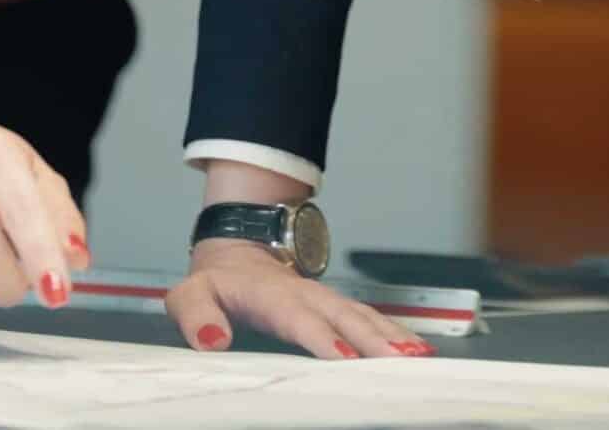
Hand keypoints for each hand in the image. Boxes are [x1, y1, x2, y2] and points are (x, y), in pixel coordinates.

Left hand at [165, 237, 432, 359]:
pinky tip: (416, 348)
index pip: (299, 319)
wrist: (239, 248)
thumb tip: (213, 340)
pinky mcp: (337, 307)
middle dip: (373, 339)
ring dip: (391, 336)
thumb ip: (196, 316)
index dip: (321, 336)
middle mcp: (306, 296)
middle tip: (398, 360)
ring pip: (364, 318)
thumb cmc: (217, 280)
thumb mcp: (191, 294)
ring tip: (417, 355)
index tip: (344, 355)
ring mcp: (326, 300)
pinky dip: (396, 332)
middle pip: (344, 318)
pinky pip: (371, 320)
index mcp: (271, 296)